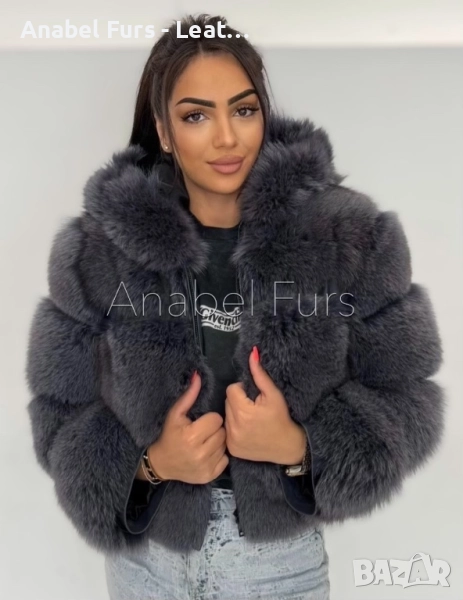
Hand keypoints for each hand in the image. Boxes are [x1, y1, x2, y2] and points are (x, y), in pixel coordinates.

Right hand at [150, 372, 228, 483]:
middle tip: (203, 432)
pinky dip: (219, 456)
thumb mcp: (175, 414)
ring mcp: (205, 466)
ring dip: (218, 442)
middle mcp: (200, 453)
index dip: (210, 419)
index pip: (216, 420)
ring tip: (205, 442)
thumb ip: (189, 395)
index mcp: (191, 436)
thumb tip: (198, 376)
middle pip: (223, 432)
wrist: (162, 463)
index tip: (201, 422)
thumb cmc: (169, 435)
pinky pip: (225, 460)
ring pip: (225, 446)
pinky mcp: (210, 476)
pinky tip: (207, 454)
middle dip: (215, 430)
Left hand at [224, 346, 305, 464]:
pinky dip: (234, 428)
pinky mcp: (232, 449)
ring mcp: (231, 440)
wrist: (287, 446)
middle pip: (227, 402)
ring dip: (235, 414)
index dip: (243, 390)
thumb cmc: (281, 417)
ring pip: (226, 416)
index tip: (254, 397)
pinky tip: (247, 431)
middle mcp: (234, 427)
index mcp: (243, 412)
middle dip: (238, 402)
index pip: (231, 390)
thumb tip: (252, 352)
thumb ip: (260, 374)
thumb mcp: (273, 394)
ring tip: (251, 420)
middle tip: (253, 408)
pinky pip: (226, 431)